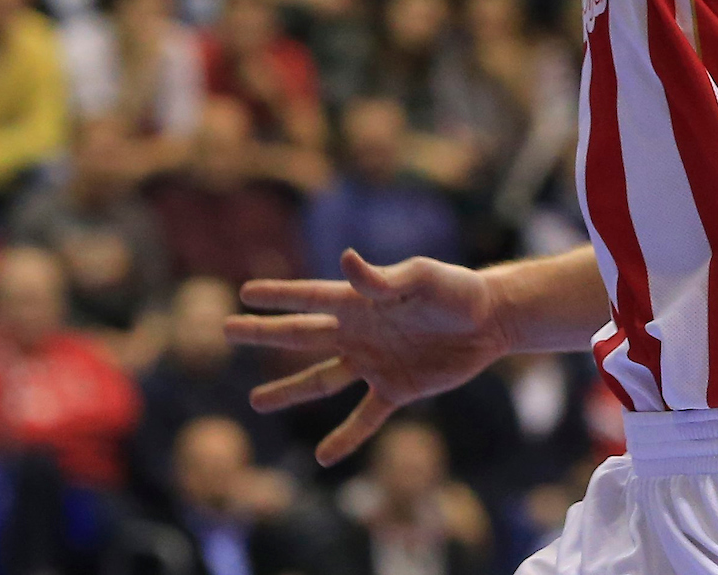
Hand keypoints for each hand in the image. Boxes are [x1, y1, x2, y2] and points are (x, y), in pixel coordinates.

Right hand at [226, 250, 510, 465]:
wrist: (491, 320)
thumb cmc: (457, 290)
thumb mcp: (422, 278)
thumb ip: (383, 278)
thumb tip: (347, 261)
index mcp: (361, 301)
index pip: (310, 297)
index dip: (278, 295)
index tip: (243, 292)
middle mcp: (360, 332)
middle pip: (302, 335)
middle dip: (265, 333)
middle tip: (226, 330)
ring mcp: (374, 362)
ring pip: (322, 379)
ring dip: (290, 391)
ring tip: (256, 402)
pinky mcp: (396, 389)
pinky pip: (364, 418)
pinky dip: (345, 438)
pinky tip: (323, 457)